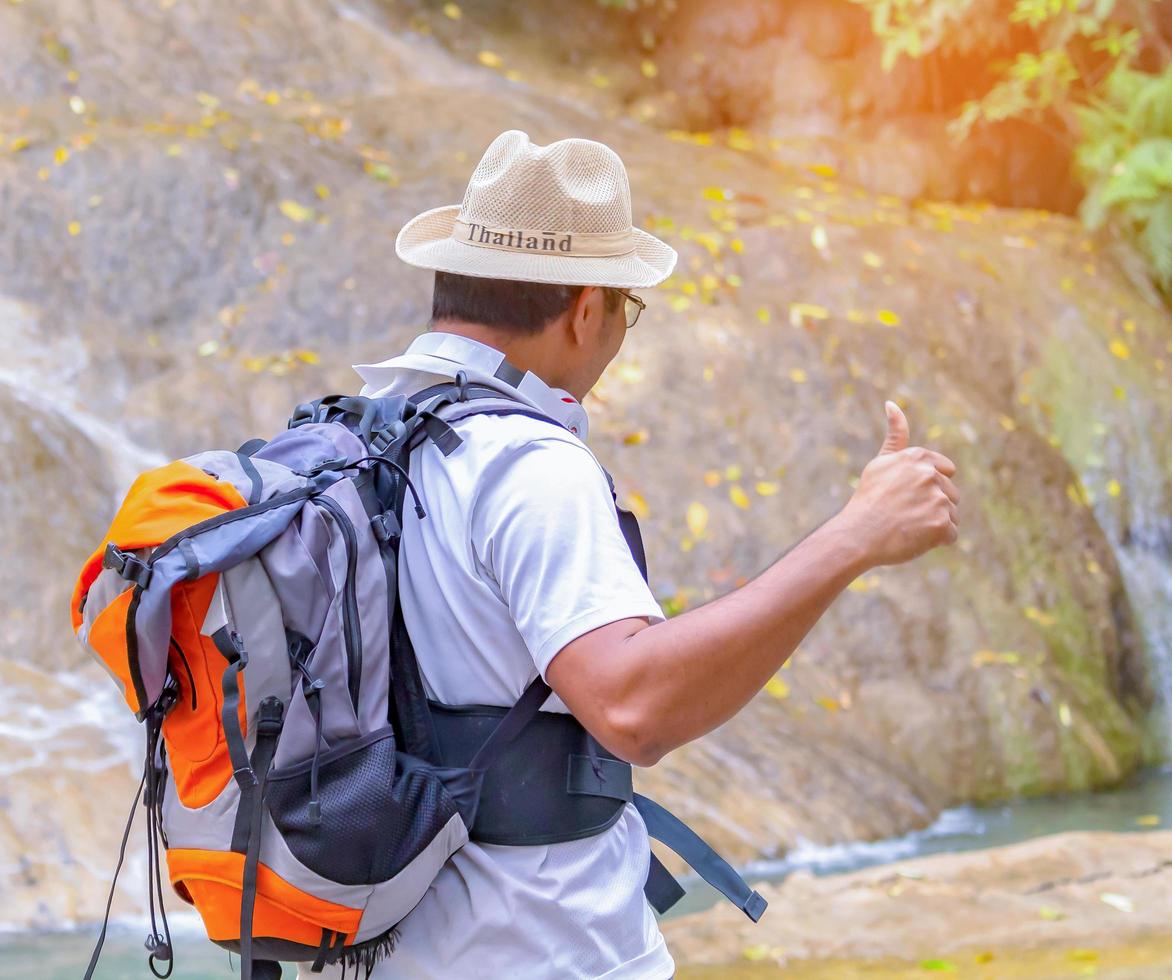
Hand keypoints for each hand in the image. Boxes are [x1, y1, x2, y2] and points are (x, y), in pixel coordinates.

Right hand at [839, 401, 959, 566]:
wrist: (858, 535)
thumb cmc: (868, 500)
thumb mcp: (881, 462)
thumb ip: (896, 435)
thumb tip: (892, 402)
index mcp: (918, 457)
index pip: (946, 471)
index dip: (928, 486)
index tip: (908, 495)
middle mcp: (930, 474)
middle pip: (951, 494)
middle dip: (933, 505)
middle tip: (904, 513)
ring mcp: (937, 499)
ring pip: (951, 514)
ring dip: (934, 523)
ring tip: (908, 526)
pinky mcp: (941, 524)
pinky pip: (950, 535)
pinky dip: (936, 540)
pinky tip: (914, 538)